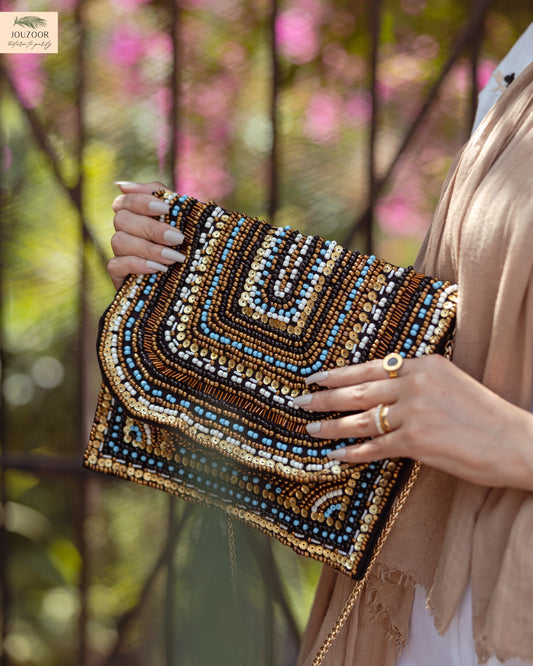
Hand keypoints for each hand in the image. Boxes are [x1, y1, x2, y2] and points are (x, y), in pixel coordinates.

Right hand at [107, 181, 185, 288]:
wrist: (198, 279)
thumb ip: (161, 197)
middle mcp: (125, 231)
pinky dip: (137, 265)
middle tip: (178, 239)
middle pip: (122, 220)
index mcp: (136, 215)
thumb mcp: (184, 219)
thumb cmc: (191, 244)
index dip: (141, 201)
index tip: (165, 208)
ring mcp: (120, 253)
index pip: (125, 200)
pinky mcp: (119, 275)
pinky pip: (115, 265)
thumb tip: (122, 185)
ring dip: (149, 249)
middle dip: (151, 229)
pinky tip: (158, 269)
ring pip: (119, 241)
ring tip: (174, 258)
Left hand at [294, 354, 532, 490]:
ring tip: (310, 429)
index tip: (316, 377)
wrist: (515, 441)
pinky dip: (353, 452)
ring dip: (331, 425)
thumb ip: (417, 383)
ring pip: (360, 419)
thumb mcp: (451, 382)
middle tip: (298, 401)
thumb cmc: (485, 415)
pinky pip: (374, 447)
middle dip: (324, 397)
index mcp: (423, 364)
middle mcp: (414, 383)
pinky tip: (337, 455)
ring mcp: (413, 412)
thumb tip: (384, 393)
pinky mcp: (415, 441)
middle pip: (358, 390)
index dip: (339, 374)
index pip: (371, 367)